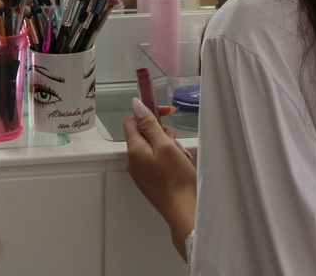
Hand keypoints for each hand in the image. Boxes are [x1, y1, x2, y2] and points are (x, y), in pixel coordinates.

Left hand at [123, 98, 196, 260]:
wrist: (184, 211)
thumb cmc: (176, 179)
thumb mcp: (165, 145)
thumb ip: (149, 124)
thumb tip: (136, 105)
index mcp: (134, 150)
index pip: (131, 121)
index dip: (147, 112)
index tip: (166, 112)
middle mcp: (133, 161)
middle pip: (143, 133)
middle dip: (161, 131)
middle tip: (175, 140)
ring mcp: (141, 172)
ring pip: (151, 146)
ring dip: (166, 144)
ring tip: (180, 155)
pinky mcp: (150, 181)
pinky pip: (155, 160)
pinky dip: (167, 157)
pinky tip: (179, 164)